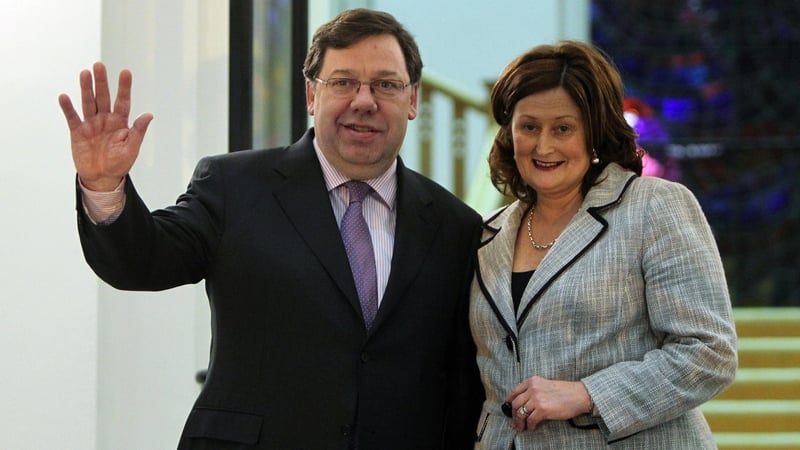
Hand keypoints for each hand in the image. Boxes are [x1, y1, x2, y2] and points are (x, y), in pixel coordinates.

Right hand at [58, 62, 152, 191]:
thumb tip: (148, 115)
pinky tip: (64, 97)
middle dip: (101, 82)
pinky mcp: (78, 132)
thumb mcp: (131, 149)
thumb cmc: (119, 163)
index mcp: (120, 122)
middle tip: (99, 65)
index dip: (124, 87)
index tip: (125, 71)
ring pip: (88, 103)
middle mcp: (105, 119)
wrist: (102, 178)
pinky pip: (72, 117)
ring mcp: (91, 124)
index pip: (123, 101)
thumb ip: (138, 131)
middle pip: (103, 97)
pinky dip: (68, 108)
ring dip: (86, 88)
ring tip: (85, 73)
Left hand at [505, 376, 591, 431]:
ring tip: (520, 427)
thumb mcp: (545, 385)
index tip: (507, 407)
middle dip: (513, 415)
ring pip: (520, 413)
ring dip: (519, 422)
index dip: (509, 401)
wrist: (578, 395)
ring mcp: (537, 399)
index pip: (515, 391)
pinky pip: (530, 420)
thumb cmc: (564, 391)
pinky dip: (530, 425)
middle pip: (515, 403)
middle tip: (514, 422)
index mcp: (532, 381)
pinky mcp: (543, 409)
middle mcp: (532, 389)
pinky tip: (532, 427)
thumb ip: (533, 390)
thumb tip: (523, 403)